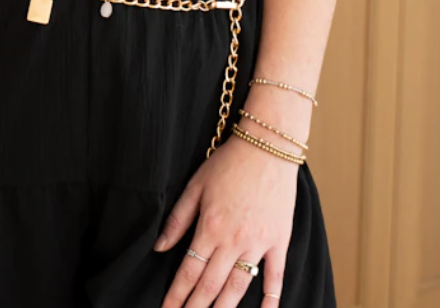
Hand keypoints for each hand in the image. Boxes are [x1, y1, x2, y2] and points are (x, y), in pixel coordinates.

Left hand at [153, 132, 298, 306]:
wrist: (268, 146)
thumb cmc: (229, 162)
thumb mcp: (196, 185)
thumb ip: (178, 219)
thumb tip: (160, 247)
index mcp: (210, 227)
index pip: (189, 271)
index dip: (177, 295)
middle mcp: (234, 240)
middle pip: (211, 286)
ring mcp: (259, 242)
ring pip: (238, 287)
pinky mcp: (279, 240)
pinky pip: (276, 277)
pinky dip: (271, 299)